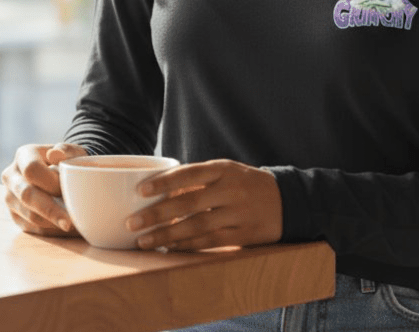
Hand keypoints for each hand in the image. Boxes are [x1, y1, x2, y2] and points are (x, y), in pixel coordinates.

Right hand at [2, 142, 87, 236]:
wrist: (62, 170)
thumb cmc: (69, 160)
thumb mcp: (72, 151)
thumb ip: (67, 150)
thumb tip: (55, 153)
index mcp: (24, 155)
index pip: (31, 170)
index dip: (51, 181)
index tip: (70, 190)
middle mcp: (11, 176)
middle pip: (27, 195)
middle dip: (50, 210)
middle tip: (71, 222)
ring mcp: (10, 198)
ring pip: (28, 215)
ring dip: (52, 223)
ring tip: (74, 226)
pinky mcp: (15, 215)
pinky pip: (31, 228)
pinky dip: (51, 230)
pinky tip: (67, 230)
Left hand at [127, 159, 282, 250]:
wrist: (286, 201)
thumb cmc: (245, 184)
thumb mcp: (227, 172)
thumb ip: (198, 178)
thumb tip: (159, 186)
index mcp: (225, 169)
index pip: (190, 173)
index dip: (165, 182)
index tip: (141, 190)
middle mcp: (231, 190)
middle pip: (189, 202)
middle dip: (158, 214)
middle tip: (132, 222)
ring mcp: (238, 213)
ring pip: (197, 226)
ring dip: (167, 235)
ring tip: (144, 241)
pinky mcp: (244, 235)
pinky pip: (210, 242)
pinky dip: (187, 246)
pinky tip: (169, 248)